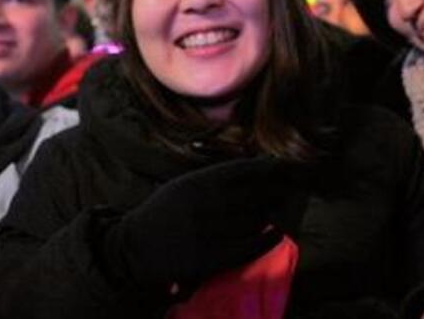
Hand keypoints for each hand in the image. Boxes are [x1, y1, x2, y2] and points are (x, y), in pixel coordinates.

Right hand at [103, 157, 290, 291]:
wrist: (134, 246)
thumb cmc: (165, 211)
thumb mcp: (186, 184)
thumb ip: (217, 177)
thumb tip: (258, 168)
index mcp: (198, 183)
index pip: (244, 171)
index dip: (270, 168)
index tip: (286, 166)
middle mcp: (205, 205)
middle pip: (255, 194)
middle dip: (275, 190)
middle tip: (288, 188)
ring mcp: (207, 232)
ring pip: (253, 219)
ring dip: (271, 212)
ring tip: (278, 207)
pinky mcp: (208, 257)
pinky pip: (247, 247)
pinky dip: (266, 239)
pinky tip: (277, 232)